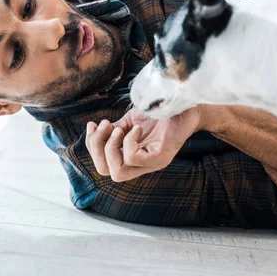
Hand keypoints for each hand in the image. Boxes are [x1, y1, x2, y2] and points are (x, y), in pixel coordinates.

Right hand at [85, 105, 203, 181]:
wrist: (184, 103)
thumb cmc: (159, 113)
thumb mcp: (130, 121)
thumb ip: (114, 131)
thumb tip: (94, 131)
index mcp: (133, 158)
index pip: (104, 166)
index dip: (92, 147)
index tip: (93, 125)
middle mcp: (142, 165)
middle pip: (107, 172)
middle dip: (98, 148)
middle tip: (105, 126)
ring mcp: (152, 163)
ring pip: (119, 172)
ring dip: (111, 147)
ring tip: (120, 129)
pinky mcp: (161, 156)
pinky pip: (134, 158)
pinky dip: (129, 142)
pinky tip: (137, 127)